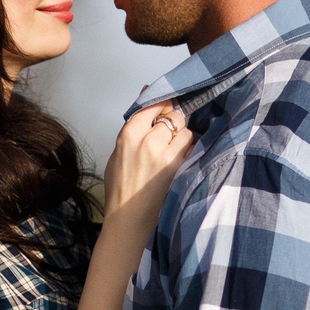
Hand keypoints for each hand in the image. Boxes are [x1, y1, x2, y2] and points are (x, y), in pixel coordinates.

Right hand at [103, 103, 193, 223]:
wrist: (127, 218)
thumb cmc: (120, 187)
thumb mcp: (118, 152)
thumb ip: (134, 125)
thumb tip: (146, 92)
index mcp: (129, 135)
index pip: (152, 105)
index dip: (162, 105)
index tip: (164, 109)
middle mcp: (149, 142)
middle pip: (173, 116)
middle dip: (173, 123)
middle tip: (168, 135)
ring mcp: (167, 156)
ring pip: (186, 131)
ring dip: (182, 138)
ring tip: (172, 152)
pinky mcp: (180, 168)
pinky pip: (192, 149)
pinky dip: (188, 152)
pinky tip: (178, 163)